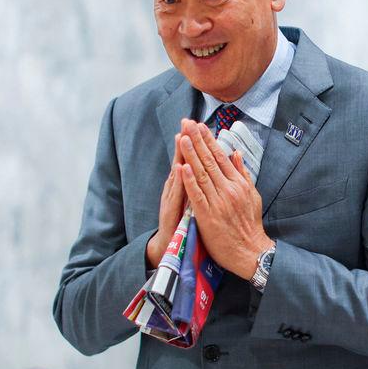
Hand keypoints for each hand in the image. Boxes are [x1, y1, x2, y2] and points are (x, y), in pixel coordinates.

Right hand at [146, 120, 188, 267]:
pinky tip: (179, 169)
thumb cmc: (183, 223)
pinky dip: (179, 182)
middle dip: (186, 141)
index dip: (194, 142)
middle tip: (187, 122)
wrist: (169, 246)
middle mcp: (176, 188)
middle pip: (182, 160)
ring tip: (182, 137)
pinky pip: (176, 195)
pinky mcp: (171, 211)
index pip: (191, 159)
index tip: (197, 123)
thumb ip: (196, 182)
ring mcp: (172, 198)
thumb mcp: (193, 200)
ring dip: (179, 155)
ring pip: (177, 173)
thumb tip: (198, 165)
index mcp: (184, 184)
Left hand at [179, 120, 272, 279]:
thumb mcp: (252, 195)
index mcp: (238, 184)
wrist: (250, 251)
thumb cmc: (250, 225)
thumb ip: (243, 174)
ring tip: (182, 138)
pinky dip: (189, 181)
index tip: (200, 126)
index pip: (221, 157)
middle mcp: (229, 189)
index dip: (209, 141)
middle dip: (197, 140)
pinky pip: (197, 195)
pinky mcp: (208, 216)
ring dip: (191, 154)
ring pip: (202, 174)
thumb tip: (236, 153)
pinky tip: (183, 167)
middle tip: (188, 123)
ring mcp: (218, 202)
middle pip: (210, 161)